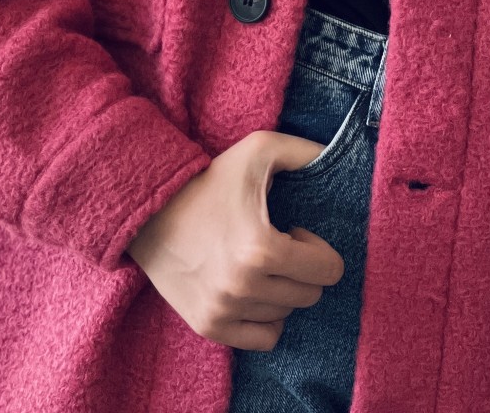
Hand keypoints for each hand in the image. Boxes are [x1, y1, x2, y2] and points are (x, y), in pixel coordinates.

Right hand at [125, 129, 345, 350]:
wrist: (148, 209)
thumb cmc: (208, 180)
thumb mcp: (257, 150)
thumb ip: (304, 151)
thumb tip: (341, 156)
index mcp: (261, 249)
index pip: (328, 270)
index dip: (318, 248)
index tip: (295, 232)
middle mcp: (244, 287)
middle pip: (310, 294)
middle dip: (302, 269)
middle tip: (278, 245)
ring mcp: (224, 311)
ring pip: (286, 315)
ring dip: (281, 290)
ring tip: (258, 263)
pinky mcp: (208, 326)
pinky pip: (264, 340)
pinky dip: (265, 319)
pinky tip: (251, 290)